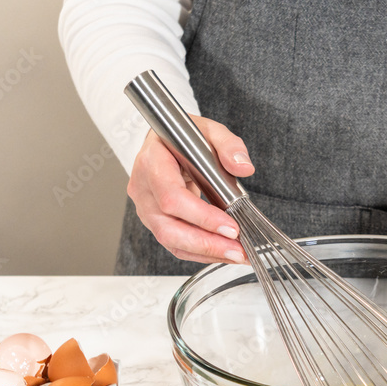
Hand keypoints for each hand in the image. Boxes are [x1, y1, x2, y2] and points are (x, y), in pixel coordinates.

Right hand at [127, 115, 254, 264]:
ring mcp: (146, 207)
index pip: (172, 197)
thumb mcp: (209, 131)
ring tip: (236, 254)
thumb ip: (229, 145)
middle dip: (206, 243)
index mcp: (152, 161)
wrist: (168, 144)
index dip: (201, 216)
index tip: (230, 226)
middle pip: (168, 228)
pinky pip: (175, 244)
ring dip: (205, 252)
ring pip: (171, 241)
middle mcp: (143, 188)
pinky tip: (224, 252)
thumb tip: (243, 166)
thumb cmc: (185, 138)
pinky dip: (200, 252)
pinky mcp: (155, 221)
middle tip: (237, 249)